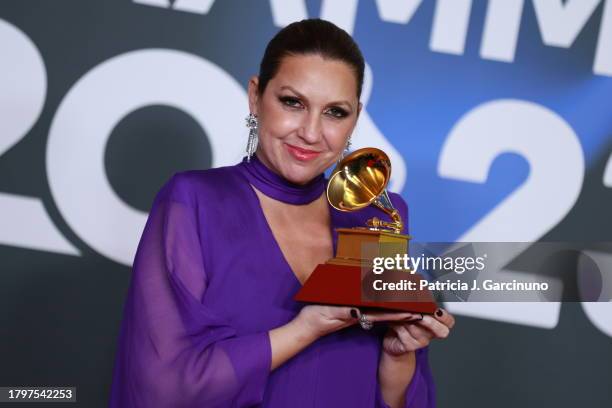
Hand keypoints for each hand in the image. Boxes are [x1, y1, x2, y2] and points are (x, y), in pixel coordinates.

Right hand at [295, 305, 414, 338]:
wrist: (304, 328)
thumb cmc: (314, 319)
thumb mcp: (327, 313)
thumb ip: (342, 312)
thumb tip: (357, 310)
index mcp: (356, 316)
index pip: (382, 315)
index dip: (398, 313)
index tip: (414, 311)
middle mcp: (358, 316)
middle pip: (384, 313)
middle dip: (401, 311)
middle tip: (419, 307)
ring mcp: (355, 315)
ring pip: (378, 311)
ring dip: (394, 308)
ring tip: (410, 305)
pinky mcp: (350, 312)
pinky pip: (369, 309)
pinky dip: (381, 306)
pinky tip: (386, 303)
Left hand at [381, 308, 454, 356]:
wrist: (394, 340)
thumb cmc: (405, 322)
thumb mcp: (414, 310)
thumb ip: (419, 304)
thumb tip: (418, 290)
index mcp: (436, 324)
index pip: (449, 322)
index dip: (445, 317)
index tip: (437, 311)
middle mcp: (431, 334)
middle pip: (442, 332)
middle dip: (431, 322)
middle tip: (420, 315)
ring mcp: (421, 342)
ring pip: (418, 330)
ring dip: (408, 320)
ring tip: (400, 313)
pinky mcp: (410, 346)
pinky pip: (405, 334)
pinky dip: (398, 326)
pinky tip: (394, 321)